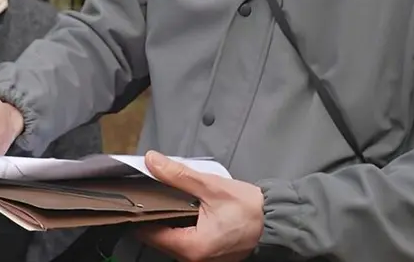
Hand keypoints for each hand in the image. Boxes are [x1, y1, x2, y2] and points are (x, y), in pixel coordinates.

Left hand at [135, 151, 264, 261]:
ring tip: (166, 197)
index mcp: (191, 247)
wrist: (277, 220)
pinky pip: (186, 241)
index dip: (139, 213)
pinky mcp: (209, 254)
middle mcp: (194, 259)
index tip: (136, 196)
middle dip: (153, 215)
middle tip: (151, 191)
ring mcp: (202, 259)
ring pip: (172, 239)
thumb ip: (178, 175)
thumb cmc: (249, 208)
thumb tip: (153, 161)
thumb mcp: (211, 187)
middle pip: (158, 238)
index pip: (148, 234)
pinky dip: (181, 226)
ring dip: (167, 220)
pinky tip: (182, 209)